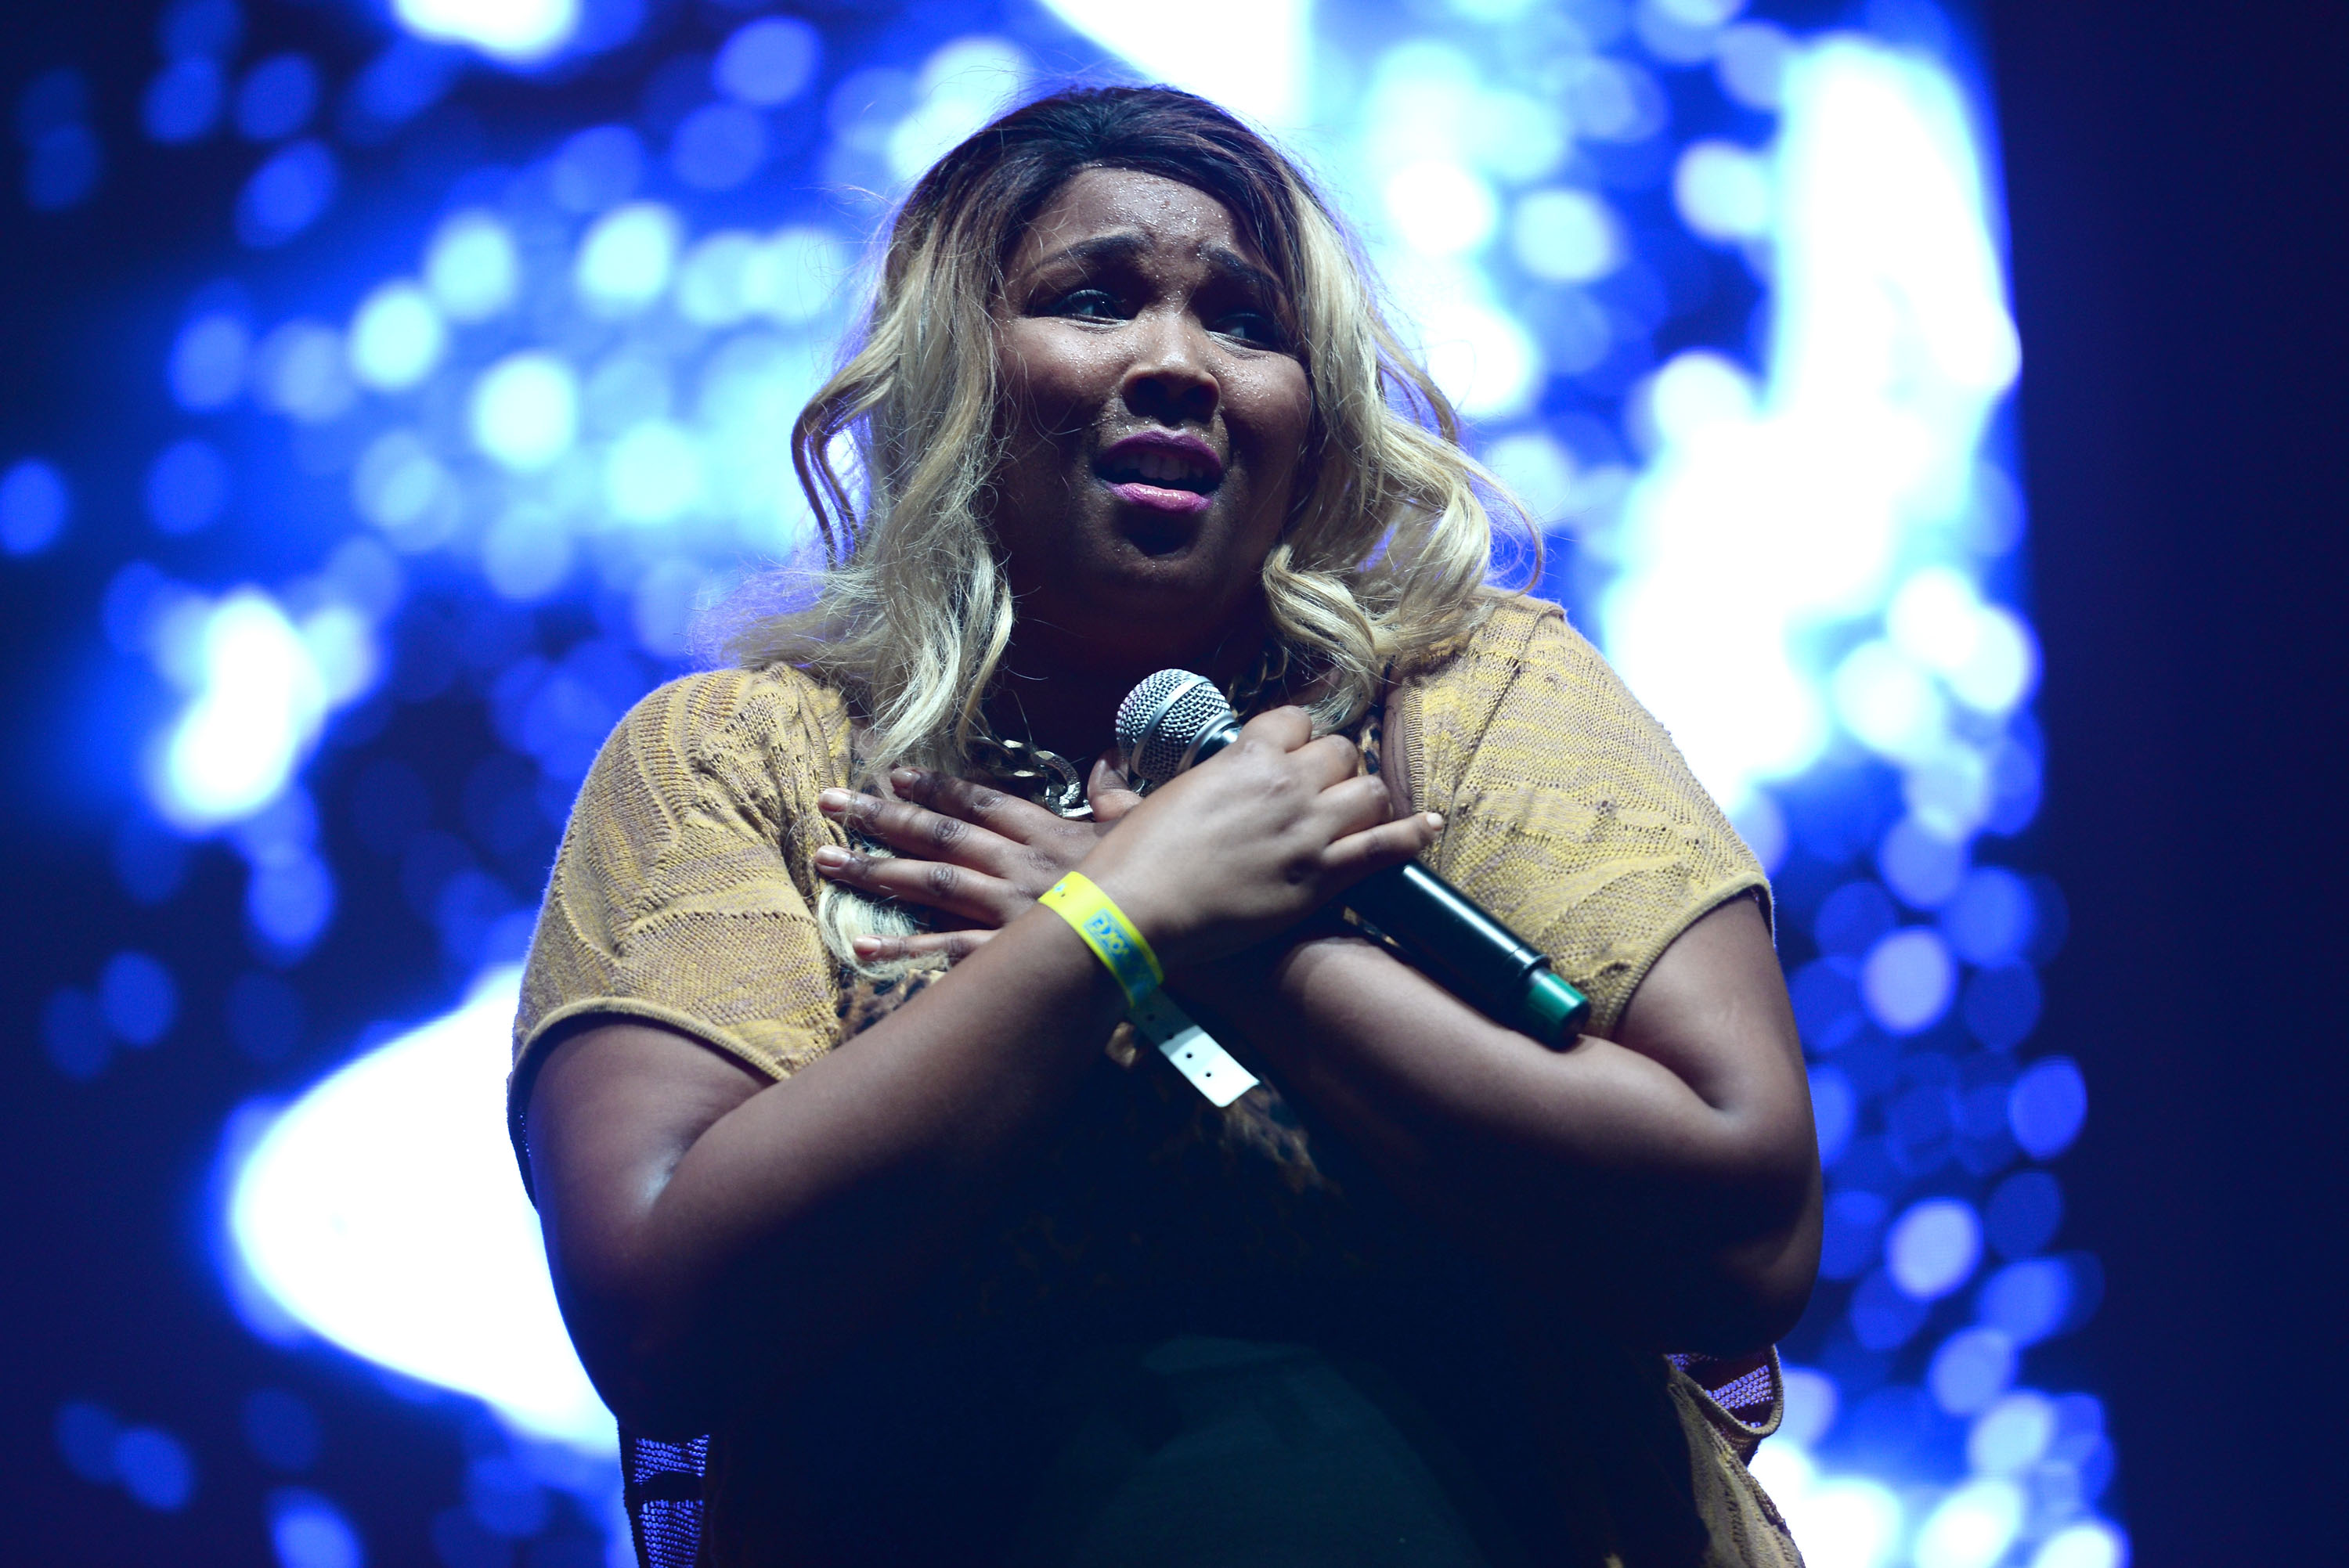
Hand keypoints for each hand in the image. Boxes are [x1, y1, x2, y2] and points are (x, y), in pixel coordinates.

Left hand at [811, 756, 1145, 964]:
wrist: (1174, 936)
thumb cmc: (1161, 883)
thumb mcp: (1142, 830)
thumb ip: (1116, 796)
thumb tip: (1109, 761)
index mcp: (1049, 834)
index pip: (981, 802)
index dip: (934, 786)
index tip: (891, 772)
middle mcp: (1021, 865)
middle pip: (940, 835)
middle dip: (881, 816)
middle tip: (829, 801)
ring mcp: (1013, 910)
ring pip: (932, 884)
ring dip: (875, 870)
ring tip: (825, 859)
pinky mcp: (1012, 953)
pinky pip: (949, 951)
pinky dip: (905, 948)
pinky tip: (862, 942)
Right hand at [1075, 707, 1443, 969]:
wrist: (1136, 910)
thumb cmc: (1131, 860)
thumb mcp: (1138, 808)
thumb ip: (1141, 793)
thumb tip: (1107, 794)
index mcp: (1243, 757)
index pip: (1296, 720)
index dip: (1298, 735)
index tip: (1295, 749)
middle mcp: (1284, 784)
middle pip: (1340, 752)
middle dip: (1335, 767)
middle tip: (1321, 790)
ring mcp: (1308, 831)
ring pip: (1368, 791)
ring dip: (1364, 799)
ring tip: (1354, 813)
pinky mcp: (1320, 878)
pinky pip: (1383, 847)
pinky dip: (1411, 834)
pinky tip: (1429, 826)